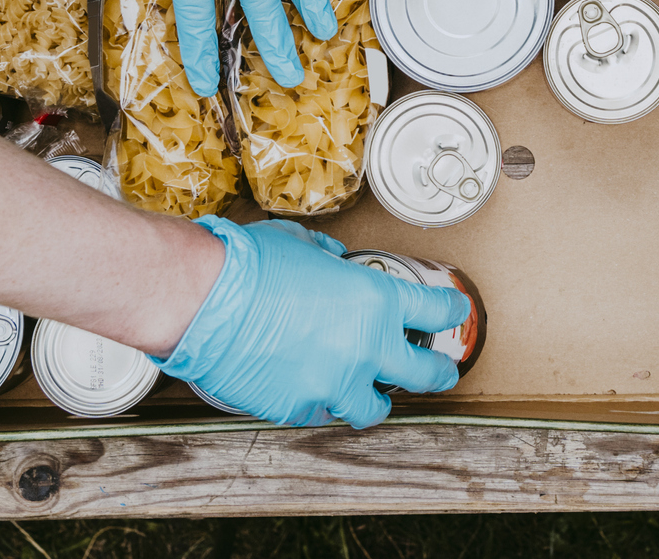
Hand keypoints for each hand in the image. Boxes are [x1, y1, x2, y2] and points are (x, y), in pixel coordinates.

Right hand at [155, 217, 469, 426]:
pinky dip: (318, 402)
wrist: (203, 300)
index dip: (452, 311)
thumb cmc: (249, 264)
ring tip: (368, 395)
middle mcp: (366, 348)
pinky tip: (306, 388)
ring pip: (374, 409)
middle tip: (440, 372)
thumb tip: (334, 260)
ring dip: (374, 399)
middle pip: (426, 373)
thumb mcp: (303, 245)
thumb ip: (330, 259)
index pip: (436, 310)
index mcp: (376, 300)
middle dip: (438, 373)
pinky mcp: (299, 408)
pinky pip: (319, 412)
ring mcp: (334, 384)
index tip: (455, 312)